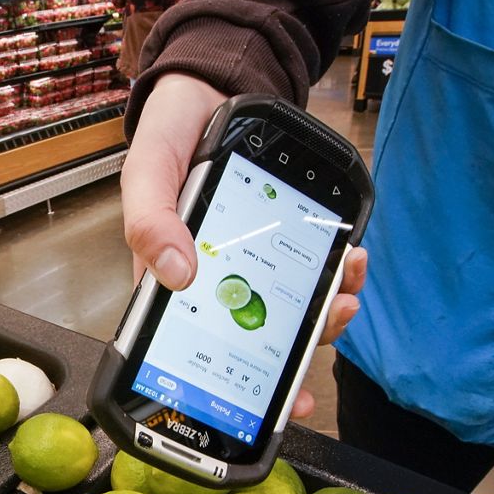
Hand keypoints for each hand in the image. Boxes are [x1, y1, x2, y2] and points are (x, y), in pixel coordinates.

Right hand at [122, 73, 368, 418]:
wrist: (207, 87)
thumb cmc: (167, 134)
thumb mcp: (145, 173)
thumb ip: (151, 223)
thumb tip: (177, 278)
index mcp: (172, 277)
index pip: (199, 344)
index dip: (235, 382)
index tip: (273, 406)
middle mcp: (215, 275)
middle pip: (256, 333)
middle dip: (297, 346)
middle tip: (327, 329)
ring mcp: (251, 257)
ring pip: (290, 303)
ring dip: (323, 307)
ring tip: (345, 291)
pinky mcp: (281, 234)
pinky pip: (310, 265)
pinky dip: (333, 269)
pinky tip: (348, 257)